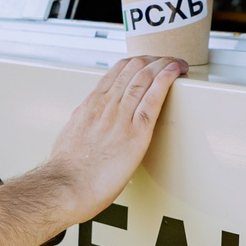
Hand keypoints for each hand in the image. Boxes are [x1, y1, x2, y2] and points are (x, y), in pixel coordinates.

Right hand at [36, 54, 184, 221]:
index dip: (135, 62)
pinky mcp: (136, 132)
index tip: (146, 62)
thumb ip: (83, 122)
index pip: (116, 71)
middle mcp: (106, 104)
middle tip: (166, 61)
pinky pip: (154, 98)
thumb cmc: (66, 169)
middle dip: (154, 60)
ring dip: (165, 65)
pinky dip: (167, 79)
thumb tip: (87, 121)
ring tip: (178, 62)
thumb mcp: (70, 134)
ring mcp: (121, 116)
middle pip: (133, 68)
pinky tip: (176, 71)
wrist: (67, 185)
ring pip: (145, 77)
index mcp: (91, 104)